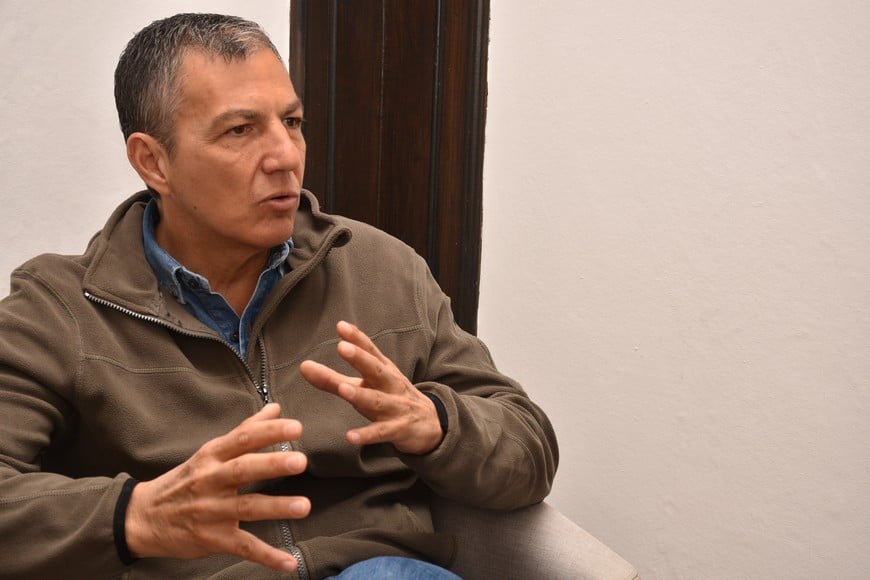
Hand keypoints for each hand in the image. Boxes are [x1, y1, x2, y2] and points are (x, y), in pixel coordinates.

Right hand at [125, 403, 309, 572]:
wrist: (141, 517)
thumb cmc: (184, 480)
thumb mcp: (210, 452)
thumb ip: (246, 430)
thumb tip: (275, 409)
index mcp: (212, 456)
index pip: (242, 439)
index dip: (268, 432)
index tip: (295, 427)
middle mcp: (211, 480)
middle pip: (243, 470)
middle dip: (272, 465)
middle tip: (300, 461)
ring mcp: (211, 511)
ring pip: (246, 507)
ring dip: (276, 507)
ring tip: (304, 506)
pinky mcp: (212, 539)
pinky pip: (243, 547)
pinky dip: (267, 556)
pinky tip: (289, 563)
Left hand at [299, 321, 443, 454]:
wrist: (431, 425)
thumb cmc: (392, 399)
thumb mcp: (365, 387)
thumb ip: (332, 379)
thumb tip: (303, 366)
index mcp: (383, 371)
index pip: (370, 351)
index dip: (357, 338)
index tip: (341, 326)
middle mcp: (391, 385)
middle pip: (376, 370)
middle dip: (360, 358)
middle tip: (342, 347)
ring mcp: (397, 407)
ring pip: (378, 400)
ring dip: (360, 395)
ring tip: (343, 390)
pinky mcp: (399, 429)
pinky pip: (382, 432)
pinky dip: (367, 434)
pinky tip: (351, 436)